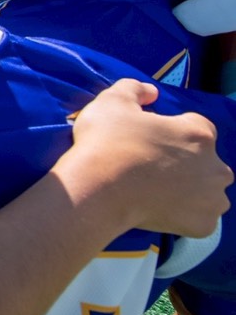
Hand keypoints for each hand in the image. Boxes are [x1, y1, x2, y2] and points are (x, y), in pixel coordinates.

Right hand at [69, 79, 230, 237]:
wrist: (98, 189)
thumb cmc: (107, 141)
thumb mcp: (112, 101)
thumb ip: (135, 88)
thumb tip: (151, 92)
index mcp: (199, 133)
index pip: (197, 126)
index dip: (174, 130)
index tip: (151, 138)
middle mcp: (216, 167)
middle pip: (206, 161)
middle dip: (186, 162)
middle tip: (151, 166)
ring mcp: (212, 199)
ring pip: (207, 191)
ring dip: (190, 189)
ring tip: (156, 190)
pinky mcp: (203, 226)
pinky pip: (199, 218)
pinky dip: (184, 214)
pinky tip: (160, 208)